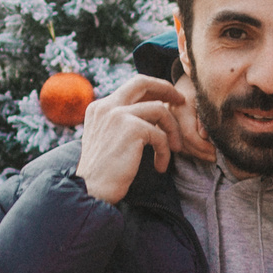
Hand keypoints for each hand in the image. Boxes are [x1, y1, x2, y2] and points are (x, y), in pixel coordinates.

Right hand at [73, 77, 188, 203]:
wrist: (91, 191)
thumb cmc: (102, 173)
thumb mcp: (108, 140)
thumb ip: (122, 123)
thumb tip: (151, 113)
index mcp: (99, 108)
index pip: (131, 87)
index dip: (153, 89)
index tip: (168, 100)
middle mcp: (106, 106)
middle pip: (142, 82)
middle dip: (167, 88)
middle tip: (182, 102)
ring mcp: (118, 115)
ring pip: (159, 109)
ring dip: (172, 130)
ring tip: (175, 149)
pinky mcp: (132, 128)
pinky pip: (160, 134)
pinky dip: (165, 151)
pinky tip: (160, 166)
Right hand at [167, 72, 217, 163]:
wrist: (185, 80)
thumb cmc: (202, 88)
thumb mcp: (207, 100)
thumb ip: (206, 117)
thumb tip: (204, 135)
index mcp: (180, 107)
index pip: (189, 135)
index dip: (203, 147)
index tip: (216, 152)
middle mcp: (167, 114)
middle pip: (182, 143)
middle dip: (200, 153)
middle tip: (214, 157)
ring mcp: (161, 120)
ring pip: (175, 145)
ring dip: (193, 153)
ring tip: (208, 155)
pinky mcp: (157, 125)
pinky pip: (169, 142)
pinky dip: (185, 148)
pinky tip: (196, 150)